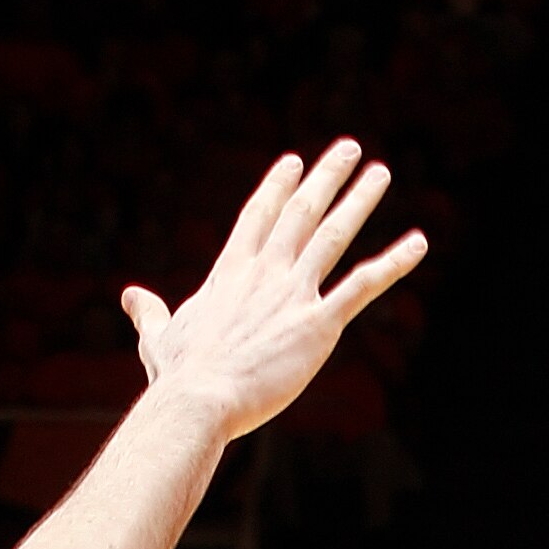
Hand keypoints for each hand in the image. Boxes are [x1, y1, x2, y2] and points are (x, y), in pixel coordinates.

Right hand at [123, 141, 426, 440]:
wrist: (197, 400)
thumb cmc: (176, 377)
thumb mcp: (157, 336)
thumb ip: (150, 312)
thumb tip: (130, 295)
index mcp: (230, 271)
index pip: (259, 215)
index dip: (279, 186)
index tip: (295, 163)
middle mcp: (265, 272)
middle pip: (300, 211)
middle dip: (326, 177)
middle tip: (348, 148)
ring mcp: (293, 294)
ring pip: (334, 235)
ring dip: (360, 200)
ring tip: (381, 171)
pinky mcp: (318, 324)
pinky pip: (364, 286)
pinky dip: (393, 262)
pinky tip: (418, 243)